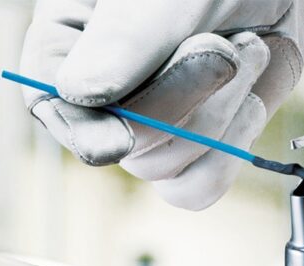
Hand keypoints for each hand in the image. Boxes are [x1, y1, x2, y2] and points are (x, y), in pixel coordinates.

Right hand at [20, 0, 303, 208]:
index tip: (130, 127)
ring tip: (248, 51)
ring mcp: (155, 130)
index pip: (54, 103)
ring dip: (220, 116)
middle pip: (126, 149)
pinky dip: (231, 149)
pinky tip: (249, 101)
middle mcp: (108, 98)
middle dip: (187, 100)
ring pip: (167, 171)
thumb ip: (126, 41)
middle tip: (225, 45)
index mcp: (73, 45)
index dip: (94, 124)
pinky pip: (198, 187)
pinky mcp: (198, 150)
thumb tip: (79, 95)